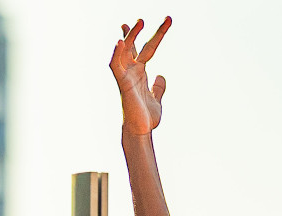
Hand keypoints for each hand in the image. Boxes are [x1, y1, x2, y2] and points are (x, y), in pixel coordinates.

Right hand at [110, 17, 171, 135]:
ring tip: (137, 23)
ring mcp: (126, 76)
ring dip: (129, 37)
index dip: (156, 36)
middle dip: (138, 31)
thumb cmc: (146, 117)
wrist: (141, 131)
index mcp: (141, 72)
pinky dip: (116, 54)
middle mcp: (132, 71)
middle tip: (143, 18)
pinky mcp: (122, 84)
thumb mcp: (157, 99)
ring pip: (125, 52)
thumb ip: (159, 87)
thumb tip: (161, 76)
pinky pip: (116, 66)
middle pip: (135, 46)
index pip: (148, 49)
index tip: (165, 22)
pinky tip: (119, 43)